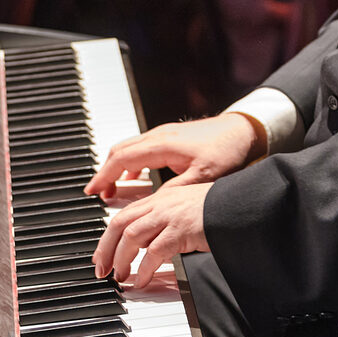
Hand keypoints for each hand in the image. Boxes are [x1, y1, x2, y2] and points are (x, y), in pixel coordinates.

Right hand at [84, 114, 261, 198]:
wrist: (244, 130)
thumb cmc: (227, 151)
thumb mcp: (203, 177)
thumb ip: (176, 191)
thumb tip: (153, 206)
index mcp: (162, 145)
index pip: (122, 160)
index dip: (104, 176)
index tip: (92, 191)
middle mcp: (158, 136)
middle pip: (119, 152)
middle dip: (105, 172)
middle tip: (98, 193)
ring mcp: (163, 134)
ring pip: (128, 148)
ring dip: (116, 167)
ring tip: (112, 189)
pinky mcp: (170, 137)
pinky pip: (140, 148)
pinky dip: (130, 163)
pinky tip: (135, 178)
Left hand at [93, 182, 211, 286]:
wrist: (240, 204)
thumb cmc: (218, 209)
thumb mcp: (185, 209)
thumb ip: (165, 222)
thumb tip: (146, 246)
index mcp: (160, 198)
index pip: (124, 215)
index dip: (108, 237)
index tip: (102, 255)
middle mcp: (161, 204)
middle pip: (120, 224)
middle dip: (106, 249)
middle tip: (102, 269)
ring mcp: (170, 215)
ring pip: (132, 236)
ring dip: (122, 259)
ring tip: (121, 277)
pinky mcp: (181, 230)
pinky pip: (154, 252)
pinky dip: (145, 269)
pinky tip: (143, 280)